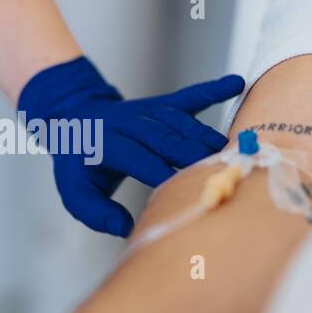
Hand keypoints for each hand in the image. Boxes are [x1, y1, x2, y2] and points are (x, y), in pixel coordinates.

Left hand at [17, 57, 244, 235]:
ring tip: (232, 152)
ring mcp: (147, 110)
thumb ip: (97, 214)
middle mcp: (129, 123)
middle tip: (219, 171)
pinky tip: (237, 84)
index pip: (140, 159)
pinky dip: (213, 90)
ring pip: (181, 121)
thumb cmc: (79, 163)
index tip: (187, 190)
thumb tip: (126, 228)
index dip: (163, 173)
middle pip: (165, 137)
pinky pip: (189, 96)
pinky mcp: (161, 104)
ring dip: (206, 136)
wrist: (74, 119)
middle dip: (192, 154)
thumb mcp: (76, 193)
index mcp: (107, 144)